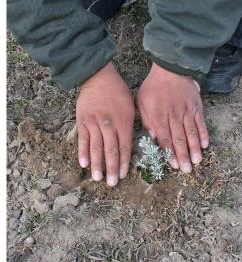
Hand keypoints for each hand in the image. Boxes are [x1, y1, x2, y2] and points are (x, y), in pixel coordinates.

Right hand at [76, 61, 134, 185]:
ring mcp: (94, 123)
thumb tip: (139, 142)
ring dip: (97, 165)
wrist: (98, 78)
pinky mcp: (82, 121)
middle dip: (111, 168)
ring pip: (96, 147)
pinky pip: (83, 139)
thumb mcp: (132, 107)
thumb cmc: (119, 93)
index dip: (123, 162)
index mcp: (123, 122)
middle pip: (110, 150)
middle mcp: (109, 125)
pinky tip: (84, 164)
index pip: (124, 146)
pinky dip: (83, 152)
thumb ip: (132, 126)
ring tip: (97, 178)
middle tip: (112, 183)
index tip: (123, 175)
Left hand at [136, 63, 208, 172]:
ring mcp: (187, 112)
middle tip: (187, 170)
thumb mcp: (142, 102)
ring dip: (194, 149)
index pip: (165, 138)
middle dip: (183, 156)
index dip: (170, 153)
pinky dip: (203, 134)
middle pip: (179, 139)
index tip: (174, 165)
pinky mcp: (197, 108)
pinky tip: (205, 145)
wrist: (171, 70)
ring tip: (198, 161)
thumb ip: (147, 120)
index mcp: (159, 116)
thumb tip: (153, 137)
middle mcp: (174, 116)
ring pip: (191, 133)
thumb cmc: (154, 88)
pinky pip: (201, 123)